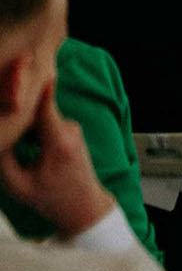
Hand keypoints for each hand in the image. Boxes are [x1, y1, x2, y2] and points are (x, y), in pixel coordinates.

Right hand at [0, 80, 112, 238]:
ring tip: (2, 120)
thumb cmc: (51, 198)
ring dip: (20, 117)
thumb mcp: (17, 184)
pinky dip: (28, 124)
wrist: (84, 206)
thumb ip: (2, 158)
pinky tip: (13, 130)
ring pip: (38, 115)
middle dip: (16, 104)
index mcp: (59, 140)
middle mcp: (69, 129)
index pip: (45, 104)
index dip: (31, 85)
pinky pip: (44, 121)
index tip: (22, 64)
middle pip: (37, 106)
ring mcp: (71, 128)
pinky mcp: (68, 131)